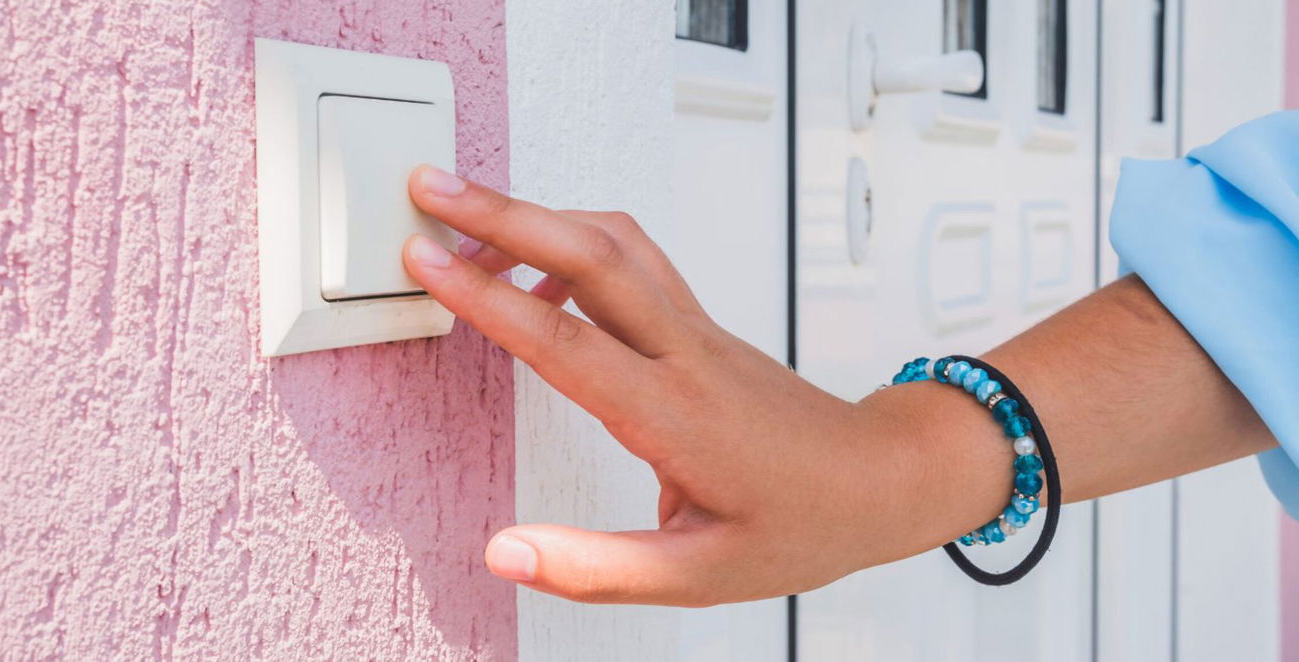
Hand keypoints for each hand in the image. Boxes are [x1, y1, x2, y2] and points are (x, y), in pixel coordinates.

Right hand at [399, 165, 941, 605]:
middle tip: (431, 190)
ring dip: (538, 217)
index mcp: (676, 416)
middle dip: (502, 213)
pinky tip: (540, 276)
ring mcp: (696, 328)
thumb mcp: (700, 576)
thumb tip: (506, 554)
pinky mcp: (700, 322)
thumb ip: (596, 569)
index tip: (426, 261)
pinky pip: (633, 259)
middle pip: (590, 255)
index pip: (565, 342)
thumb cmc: (802, 525)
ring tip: (467, 223)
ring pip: (615, 243)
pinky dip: (574, 241)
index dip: (487, 298)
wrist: (880, 479)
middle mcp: (686, 354)